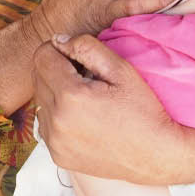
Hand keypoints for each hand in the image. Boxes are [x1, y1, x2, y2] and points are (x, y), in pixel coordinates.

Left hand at [33, 32, 175, 181]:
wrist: (157, 155)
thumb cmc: (144, 110)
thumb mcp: (121, 69)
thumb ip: (86, 47)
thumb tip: (58, 40)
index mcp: (70, 95)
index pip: (42, 56)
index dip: (59, 50)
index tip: (78, 58)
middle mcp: (56, 121)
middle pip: (37, 77)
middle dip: (56, 70)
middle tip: (85, 77)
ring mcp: (54, 141)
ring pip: (39, 101)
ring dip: (55, 93)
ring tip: (85, 99)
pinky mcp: (57, 155)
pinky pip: (45, 124)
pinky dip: (57, 116)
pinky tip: (82, 118)